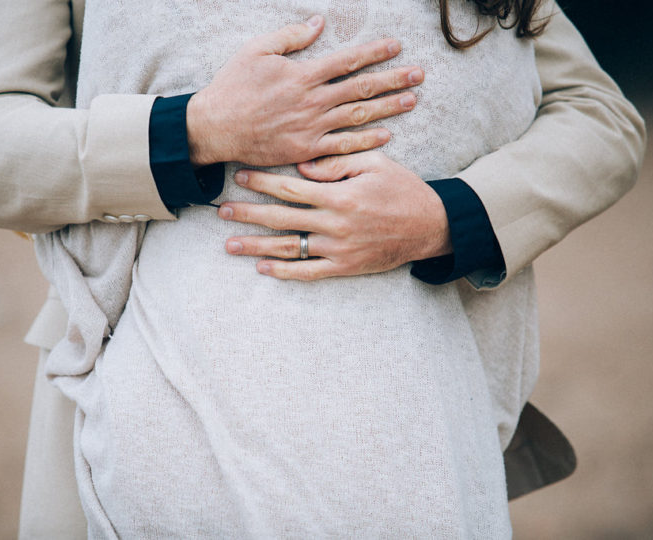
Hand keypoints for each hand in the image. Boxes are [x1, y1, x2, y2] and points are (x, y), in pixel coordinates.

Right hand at [187, 15, 423, 166]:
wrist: (215, 128)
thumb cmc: (233, 87)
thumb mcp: (256, 50)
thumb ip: (291, 36)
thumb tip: (318, 22)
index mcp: (302, 75)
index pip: (347, 60)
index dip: (374, 52)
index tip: (396, 47)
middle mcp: (312, 101)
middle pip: (361, 88)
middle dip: (392, 79)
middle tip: (419, 74)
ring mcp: (311, 128)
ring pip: (357, 116)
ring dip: (387, 108)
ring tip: (411, 100)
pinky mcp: (305, 150)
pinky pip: (342, 146)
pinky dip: (365, 141)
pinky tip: (386, 135)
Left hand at [217, 152, 451, 280]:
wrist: (430, 226)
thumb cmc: (402, 189)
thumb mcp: (374, 163)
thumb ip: (337, 162)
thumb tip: (302, 167)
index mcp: (339, 196)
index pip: (290, 188)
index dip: (262, 182)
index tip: (239, 177)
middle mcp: (334, 225)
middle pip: (281, 218)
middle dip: (249, 214)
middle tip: (222, 212)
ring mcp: (338, 249)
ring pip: (288, 248)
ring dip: (256, 247)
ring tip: (230, 245)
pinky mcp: (345, 267)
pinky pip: (309, 272)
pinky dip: (285, 272)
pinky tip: (263, 269)